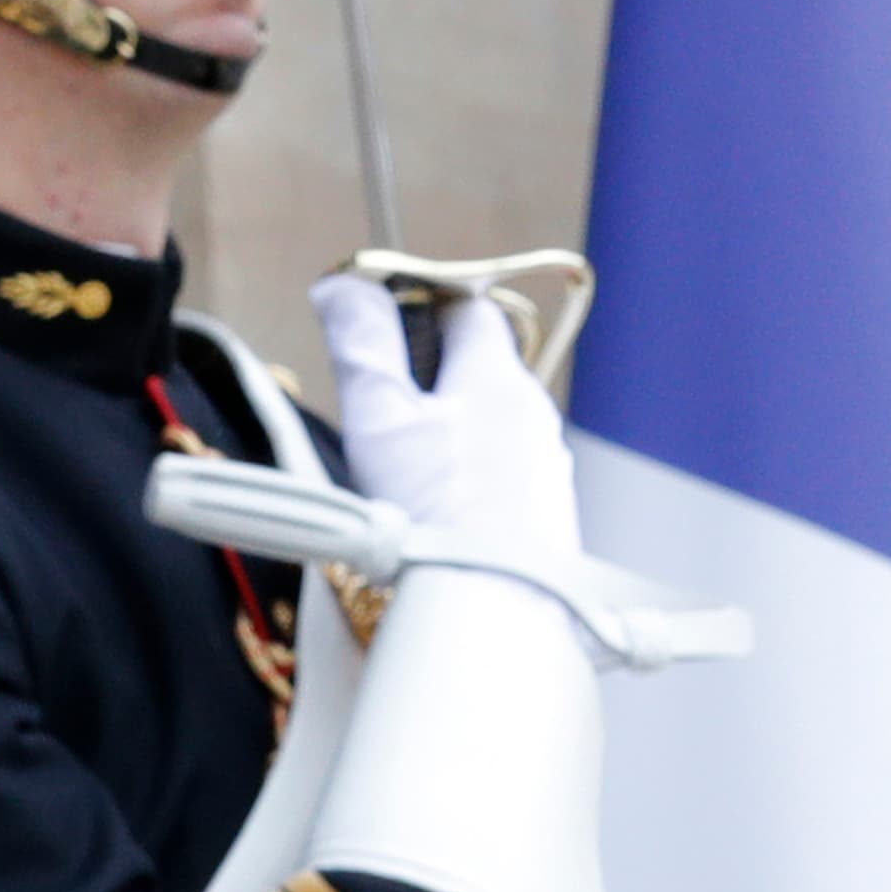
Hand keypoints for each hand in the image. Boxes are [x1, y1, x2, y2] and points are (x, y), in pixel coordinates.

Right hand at [307, 274, 579, 566]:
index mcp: (496, 374)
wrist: (496, 607)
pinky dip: (467, 473)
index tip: (376, 320)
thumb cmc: (434, 509)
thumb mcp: (378, 415)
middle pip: (478, 365)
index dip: (420, 301)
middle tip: (373, 405)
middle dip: (426, 373)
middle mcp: (533, 411)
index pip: (468, 305)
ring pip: (490, 421)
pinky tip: (436, 509)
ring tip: (399, 468)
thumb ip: (362, 344)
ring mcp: (546, 465)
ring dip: (447, 427)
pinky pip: (502, 471)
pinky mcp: (547, 514)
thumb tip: (343, 285)